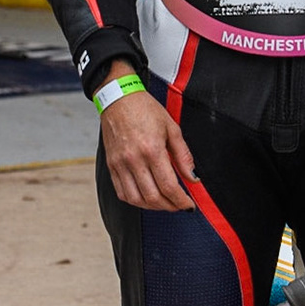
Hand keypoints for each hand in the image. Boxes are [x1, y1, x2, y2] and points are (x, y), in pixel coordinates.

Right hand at [99, 69, 197, 211]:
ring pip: (136, 199)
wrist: (118, 98)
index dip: (181, 201)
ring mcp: (120, 164)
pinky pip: (122, 192)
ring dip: (153, 207)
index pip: (169, 187)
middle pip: (153, 197)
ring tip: (164, 203)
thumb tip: (193, 177)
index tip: (188, 204)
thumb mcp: (172, 127)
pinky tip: (146, 197)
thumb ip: (183, 155)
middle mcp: (134, 159)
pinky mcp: (112, 165)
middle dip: (170, 206)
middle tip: (179, 205)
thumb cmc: (144, 109)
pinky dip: (136, 201)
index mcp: (152, 149)